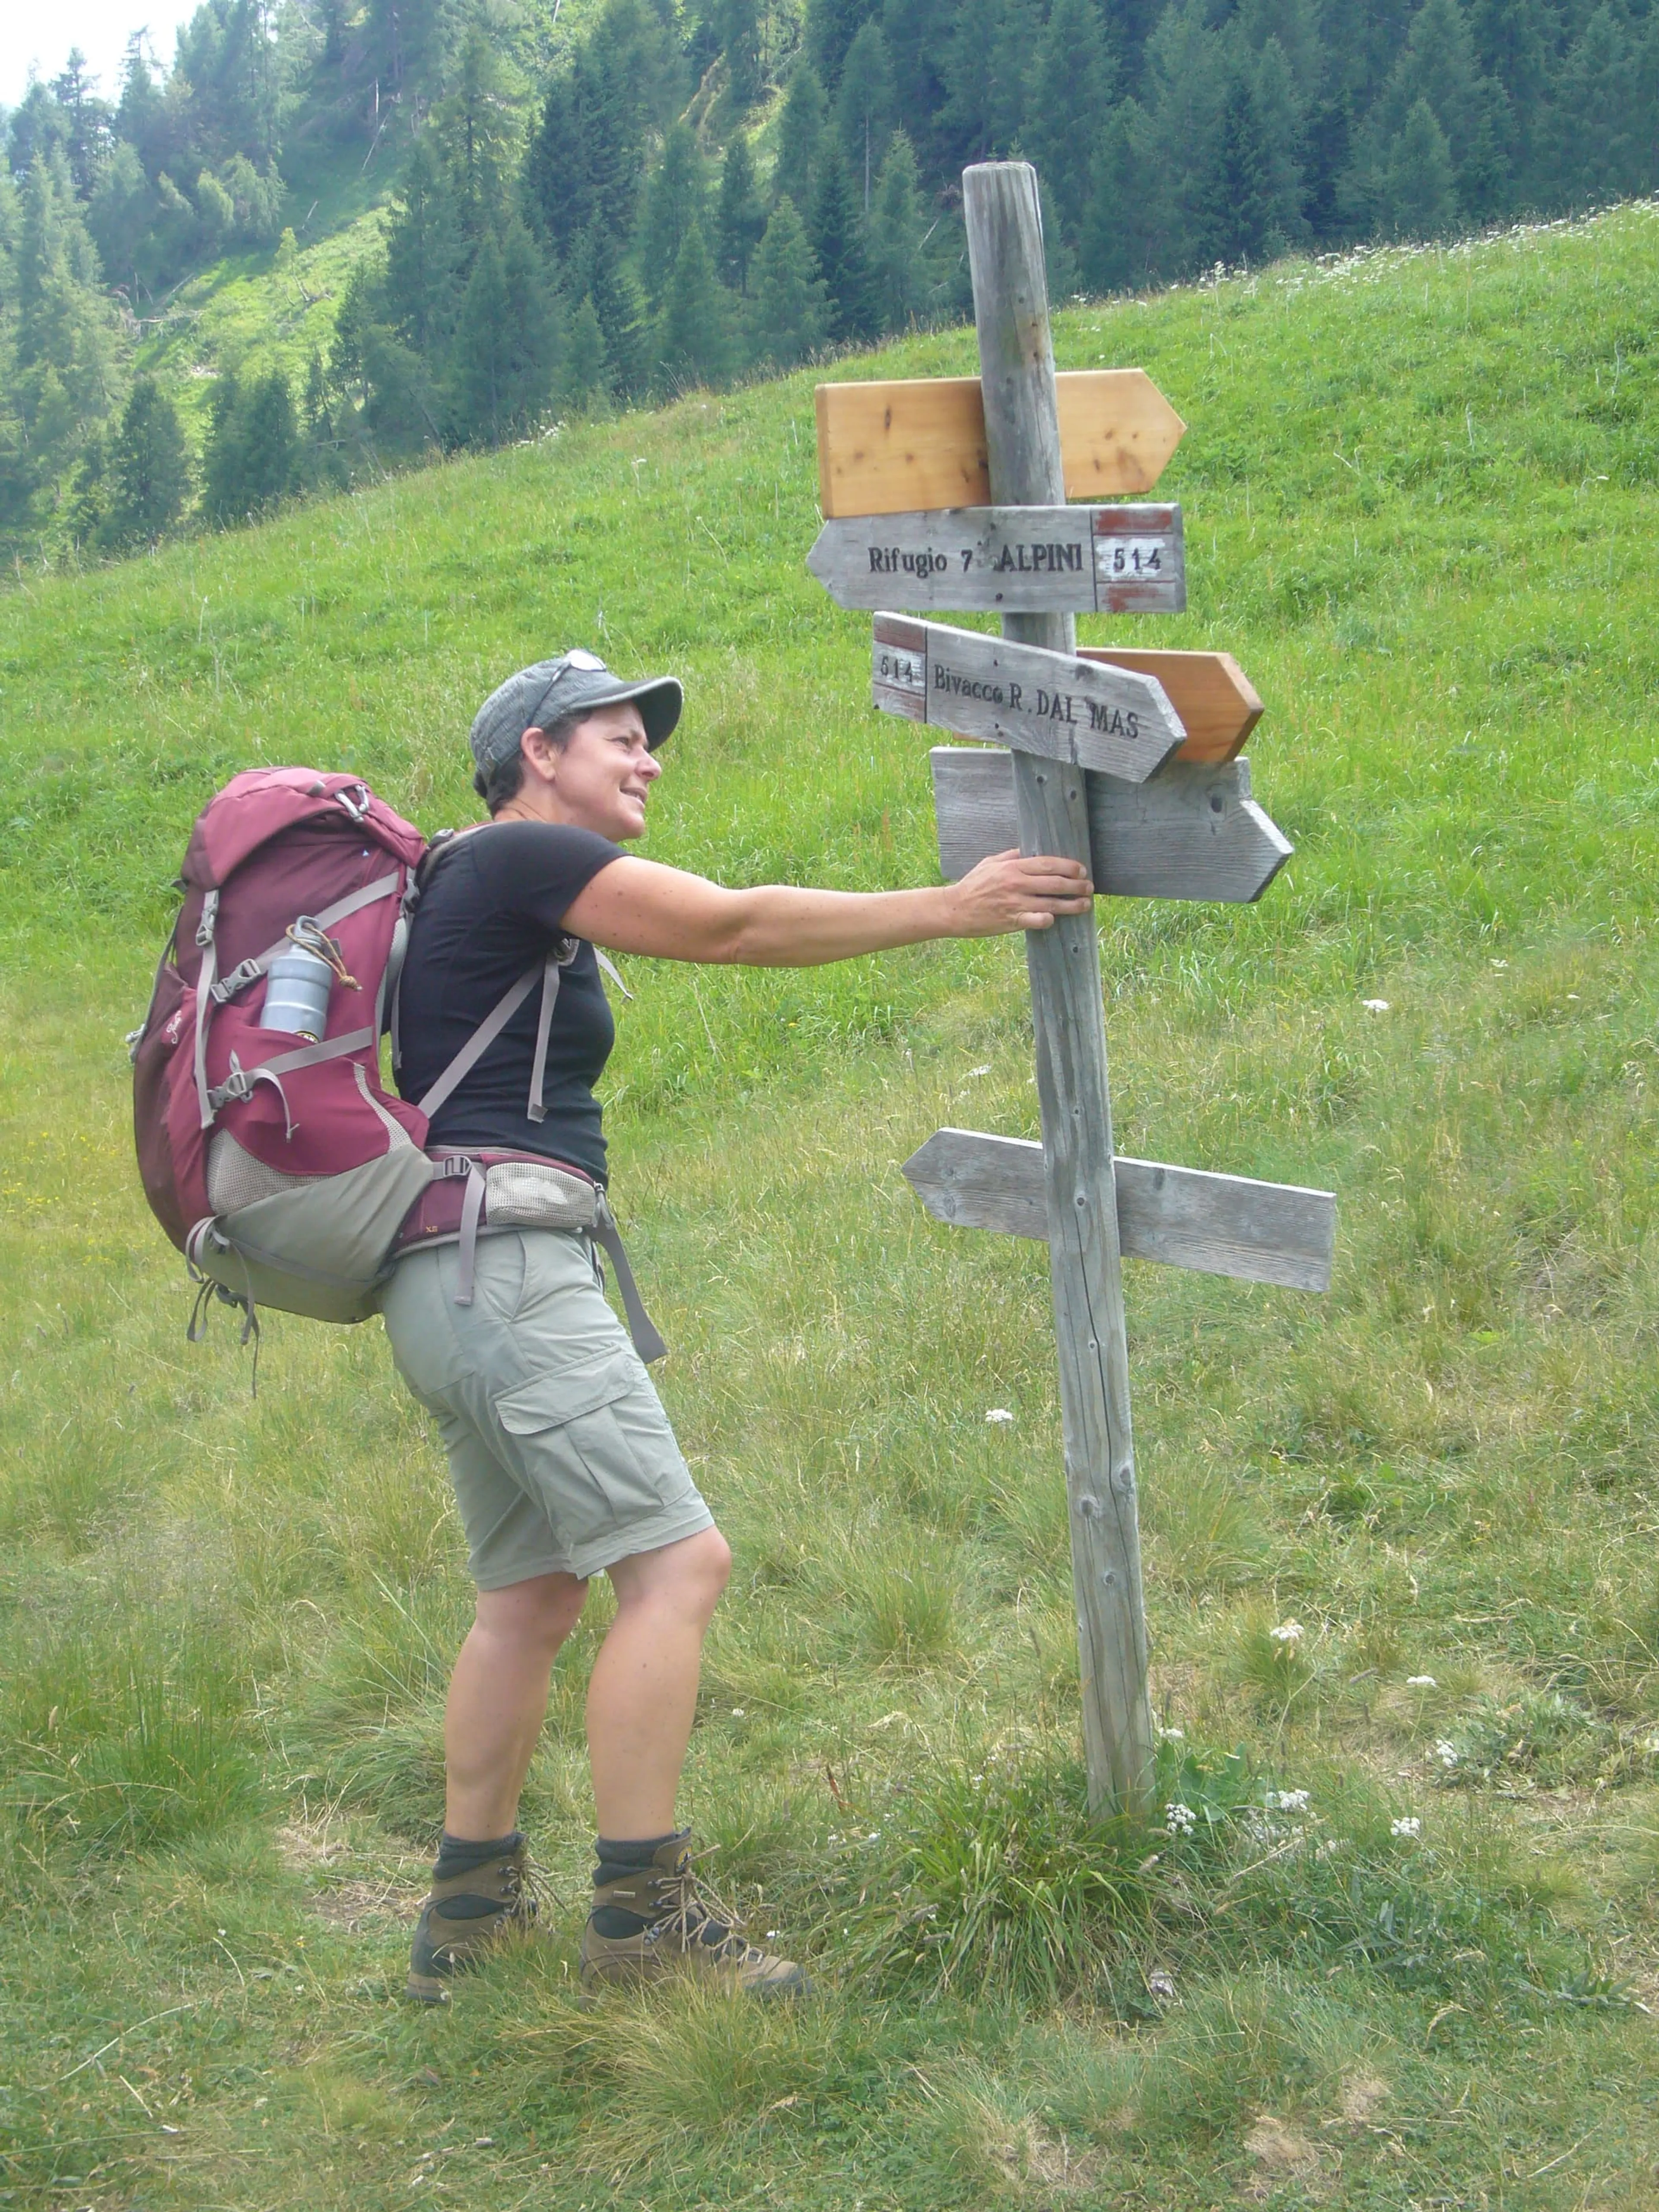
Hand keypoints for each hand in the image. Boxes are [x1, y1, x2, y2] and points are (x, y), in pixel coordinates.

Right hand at [947, 849, 1094, 934]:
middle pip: (1055, 883)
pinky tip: (1056, 919)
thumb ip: (1011, 856)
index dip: (1068, 866)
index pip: (1048, 864)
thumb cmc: (972, 885)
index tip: (1081, 870)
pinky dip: (1049, 920)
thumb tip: (1029, 850)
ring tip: (1085, 905)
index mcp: (1013, 867)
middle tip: (1089, 887)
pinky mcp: (1012, 921)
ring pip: (1051, 903)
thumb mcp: (990, 863)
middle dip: (1076, 885)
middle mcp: (1017, 884)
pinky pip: (1037, 921)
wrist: (955, 909)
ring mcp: (1015, 903)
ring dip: (1072, 905)